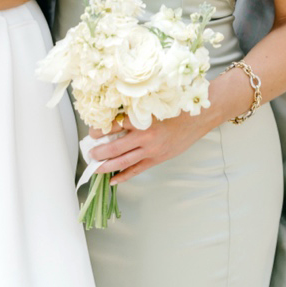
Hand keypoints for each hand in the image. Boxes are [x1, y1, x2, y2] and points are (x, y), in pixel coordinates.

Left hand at [88, 112, 212, 183]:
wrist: (196, 119)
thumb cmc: (174, 110)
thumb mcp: (151, 106)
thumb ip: (134, 113)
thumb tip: (112, 120)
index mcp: (141, 119)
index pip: (113, 126)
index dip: (100, 131)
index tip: (91, 133)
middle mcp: (144, 136)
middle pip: (115, 148)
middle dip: (100, 152)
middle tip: (89, 154)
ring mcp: (150, 150)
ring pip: (123, 161)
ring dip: (107, 165)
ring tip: (95, 167)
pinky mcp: (156, 159)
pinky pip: (137, 170)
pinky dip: (124, 175)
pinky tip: (113, 180)